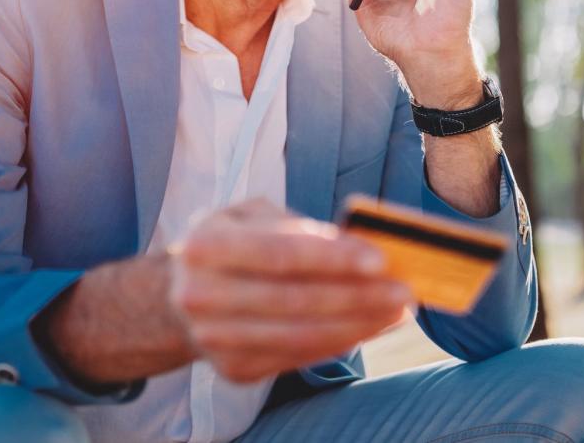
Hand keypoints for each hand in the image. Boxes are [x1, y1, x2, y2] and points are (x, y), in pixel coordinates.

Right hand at [167, 199, 412, 382]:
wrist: (180, 295)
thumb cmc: (230, 243)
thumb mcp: (251, 215)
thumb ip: (297, 226)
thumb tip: (359, 246)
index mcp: (204, 245)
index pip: (280, 254)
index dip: (332, 258)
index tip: (380, 259)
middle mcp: (201, 295)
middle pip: (295, 299)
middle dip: (357, 296)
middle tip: (403, 290)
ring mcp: (214, 339)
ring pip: (300, 335)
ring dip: (357, 325)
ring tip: (397, 311)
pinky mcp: (232, 369)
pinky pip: (298, 357)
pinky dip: (340, 342)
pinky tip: (369, 326)